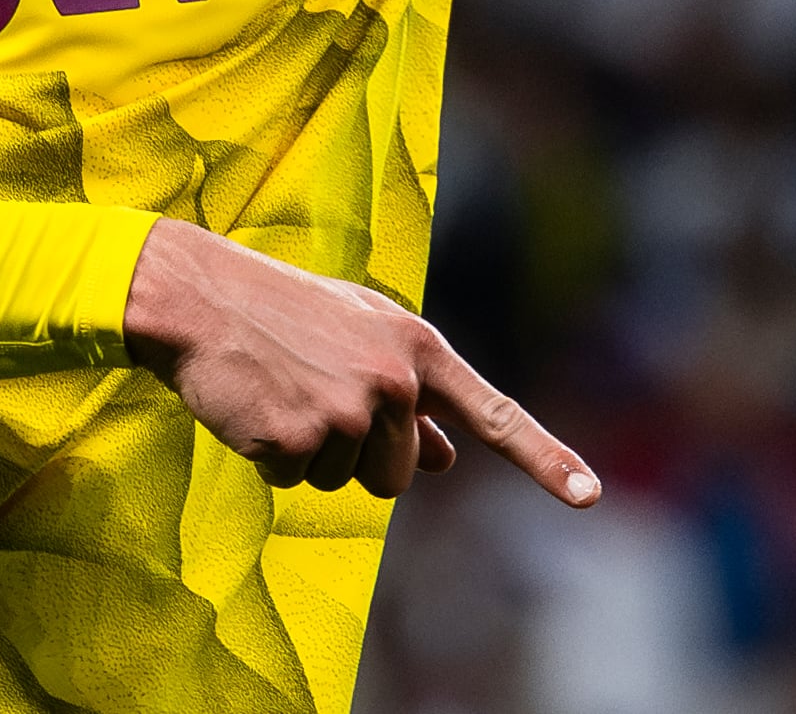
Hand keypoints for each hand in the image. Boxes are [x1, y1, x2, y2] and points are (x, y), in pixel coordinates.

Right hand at [120, 216, 600, 506]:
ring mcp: (349, 411)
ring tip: (286, 393)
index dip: (546, 460)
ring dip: (314, 455)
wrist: (203, 298)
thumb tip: (447, 457)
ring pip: (349, 484)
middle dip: (359, 454)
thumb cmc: (287, 315)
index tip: (591, 497)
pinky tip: (258, 408)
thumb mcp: (361, 339)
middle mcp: (395, 380)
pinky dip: (274, 457)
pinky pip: (297, 482)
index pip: (495, 414)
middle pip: (401, 475)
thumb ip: (412, 396)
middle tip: (316, 395)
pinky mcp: (300, 439)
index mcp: (418, 348)